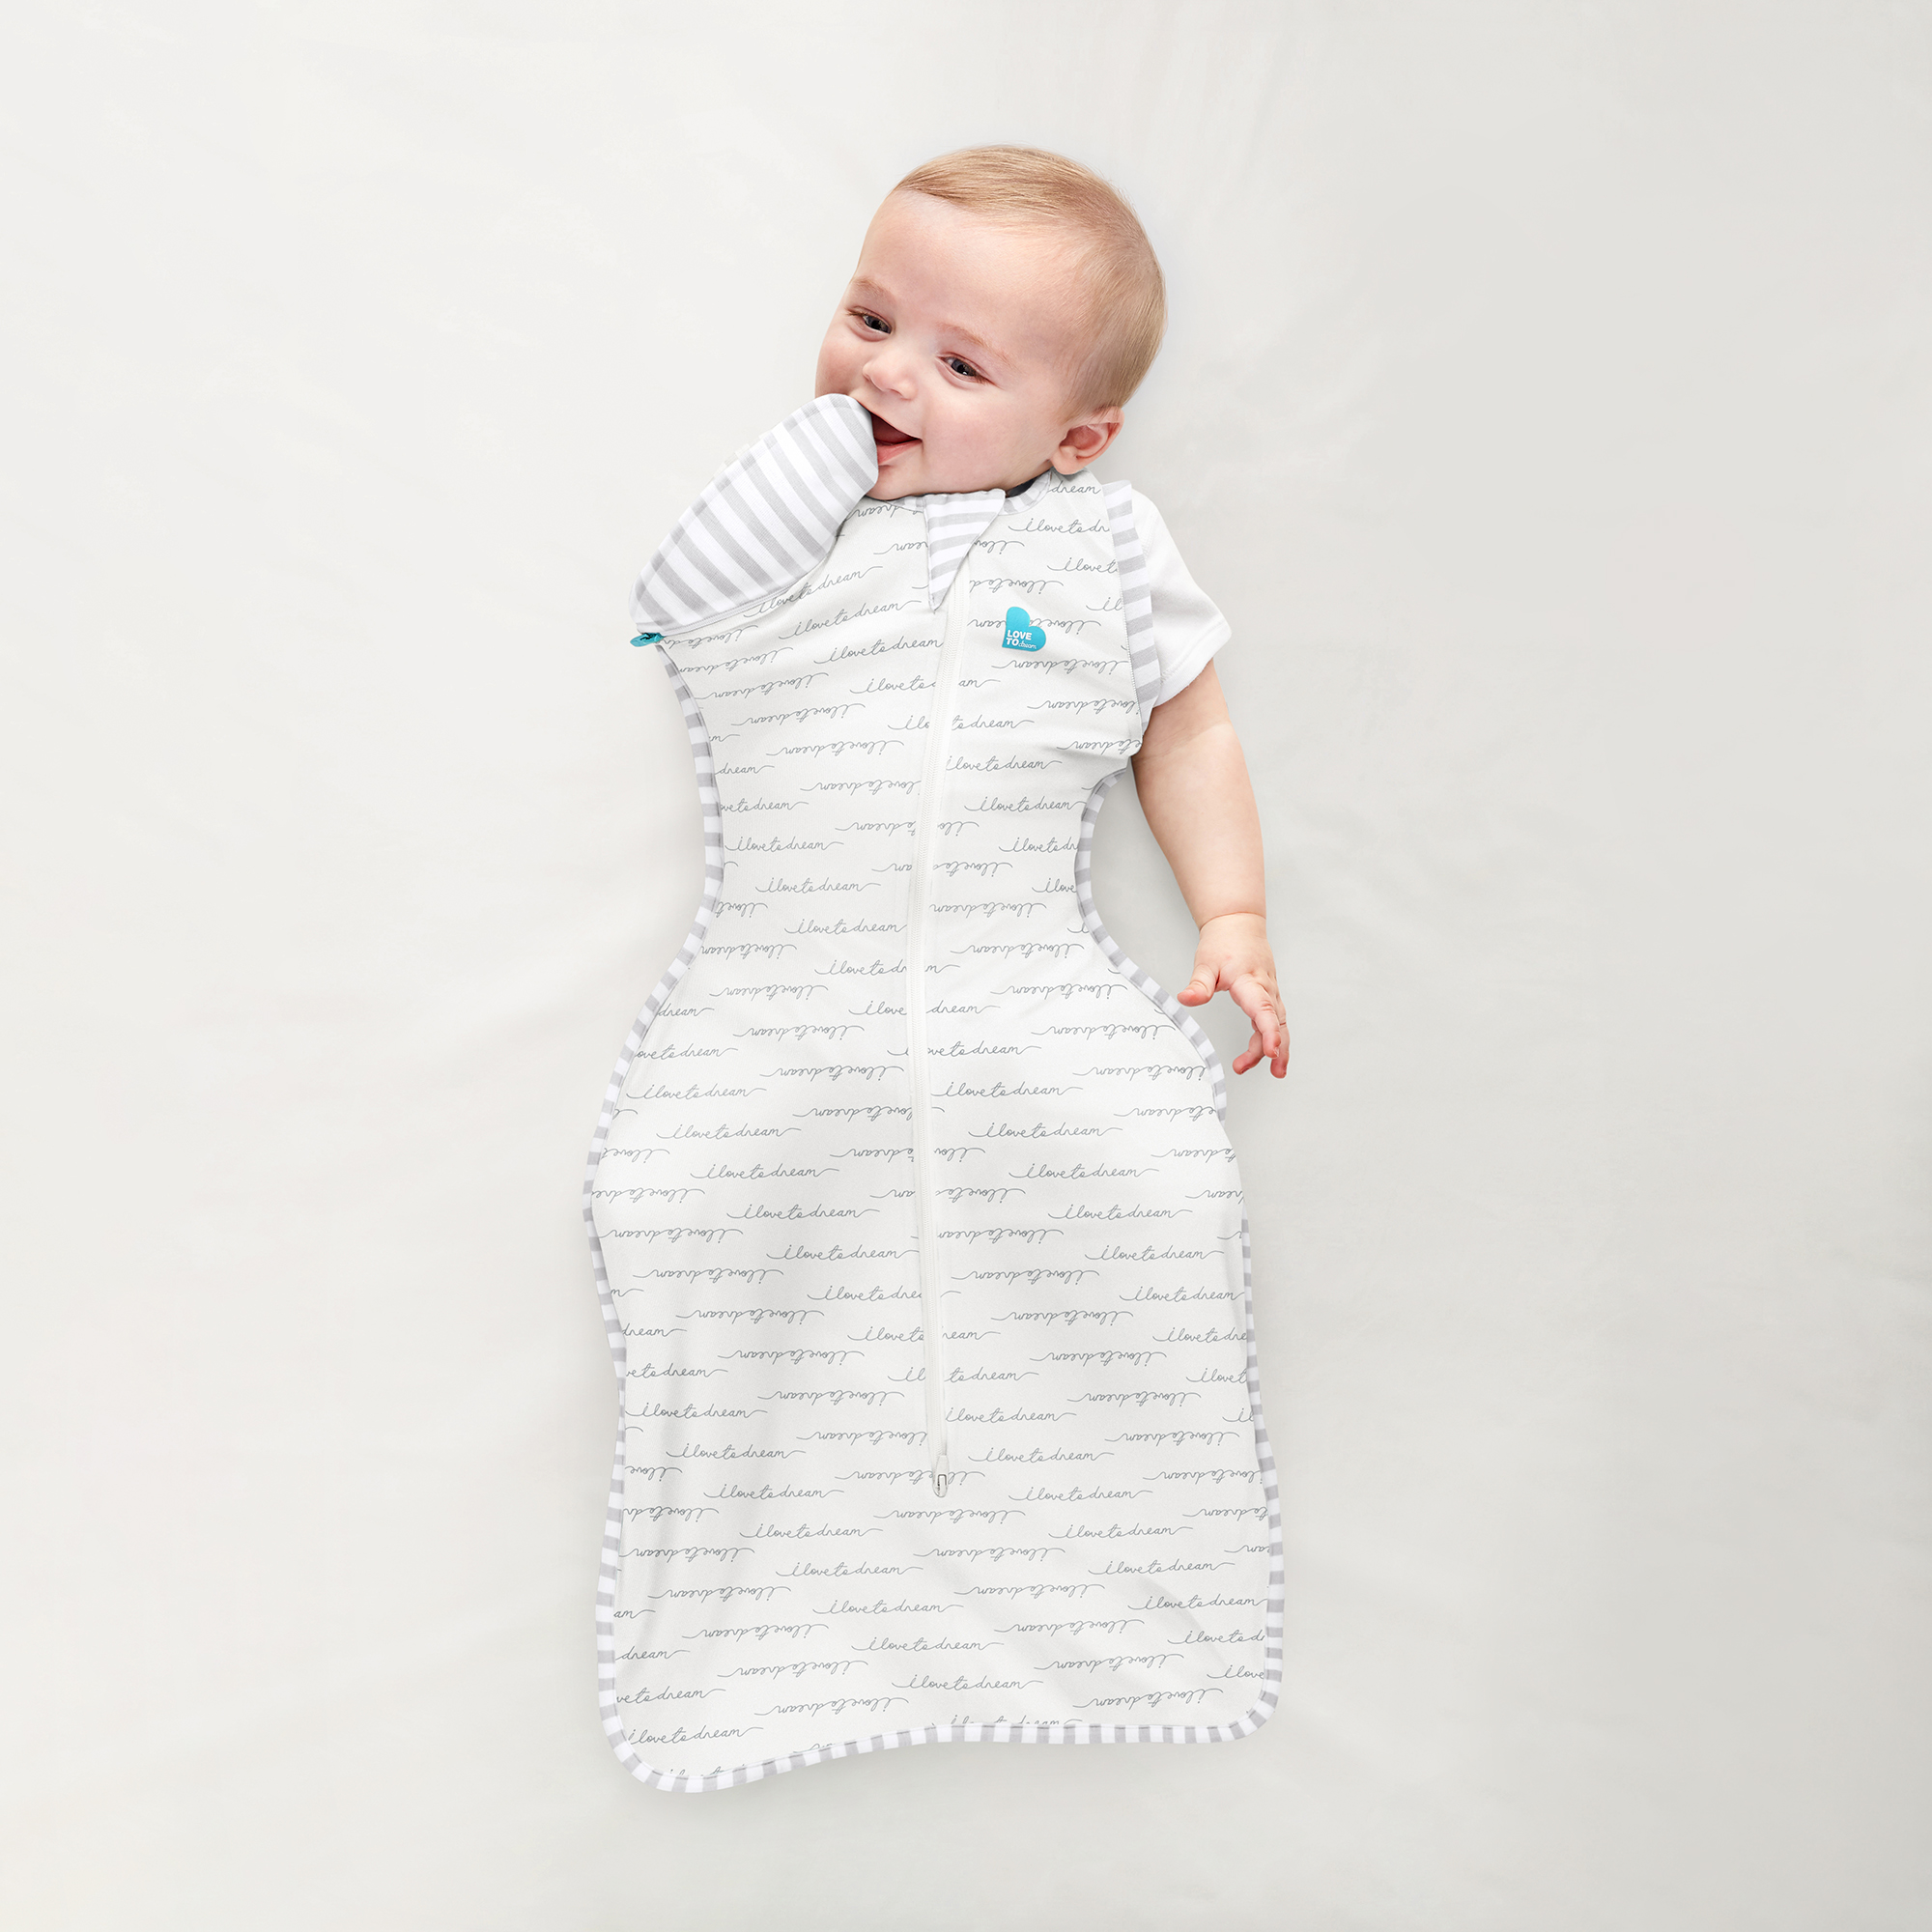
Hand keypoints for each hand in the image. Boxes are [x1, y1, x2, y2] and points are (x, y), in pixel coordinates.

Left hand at [1175, 912, 1287, 1078]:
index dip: (1269, 1032)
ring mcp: (1271, 992)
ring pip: (1279, 1022)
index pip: (1263, 1010)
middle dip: (1279, 1047)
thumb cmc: (1223, 942)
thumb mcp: (1205, 962)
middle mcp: (1266, 988)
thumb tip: (1186, 999)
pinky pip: (1276, 1019)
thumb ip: (1199, 984)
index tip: (1271, 1051)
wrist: (1238, 923)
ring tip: (1275, 1071)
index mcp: (1250, 981)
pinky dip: (1275, 1036)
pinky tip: (1267, 1054)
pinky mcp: (1269, 995)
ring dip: (1279, 1046)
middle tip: (1275, 1071)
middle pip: (1276, 1021)